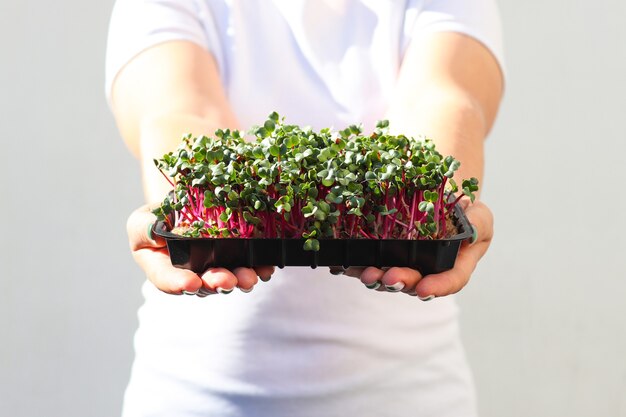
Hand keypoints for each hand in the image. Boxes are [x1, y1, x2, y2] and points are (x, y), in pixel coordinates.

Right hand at [126, 204, 273, 295]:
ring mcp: (216, 269)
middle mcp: (192, 276)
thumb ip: (143, 229)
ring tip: (249, 277)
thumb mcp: (142, 221)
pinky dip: (260, 269)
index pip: (168, 280)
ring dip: (240, 279)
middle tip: (226, 281)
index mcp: (164, 270)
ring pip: (229, 280)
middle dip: (217, 283)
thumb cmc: (158, 219)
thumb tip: (154, 234)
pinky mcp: (237, 260)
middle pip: (204, 285)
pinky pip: (249, 267)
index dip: (179, 284)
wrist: (185, 208)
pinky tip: (266, 268)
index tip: (190, 283)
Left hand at [332, 199, 492, 299]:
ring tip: (367, 273)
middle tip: (390, 278)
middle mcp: (425, 271)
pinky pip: (364, 265)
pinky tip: (343, 265)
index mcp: (453, 266)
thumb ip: (479, 224)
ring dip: (376, 279)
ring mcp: (400, 265)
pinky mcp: (378, 256)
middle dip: (400, 282)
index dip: (437, 287)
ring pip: (386, 278)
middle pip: (412, 283)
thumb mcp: (479, 215)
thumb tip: (473, 232)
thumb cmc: (462, 213)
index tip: (423, 289)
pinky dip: (353, 267)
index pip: (449, 281)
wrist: (436, 199)